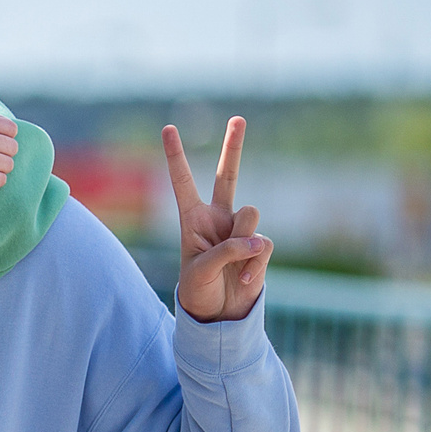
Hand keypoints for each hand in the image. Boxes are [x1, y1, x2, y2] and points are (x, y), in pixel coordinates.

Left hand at [168, 117, 272, 322]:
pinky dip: (253, 265)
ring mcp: (242, 230)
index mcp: (193, 219)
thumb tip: (257, 240)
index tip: (168, 128)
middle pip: (229, 175)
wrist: (220, 314)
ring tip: (231, 264)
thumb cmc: (199, 291)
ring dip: (241, 241)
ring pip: (250, 215)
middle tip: (238, 117)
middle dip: (234, 146)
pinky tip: (242, 279)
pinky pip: (262, 245)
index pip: (183, 182)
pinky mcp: (261, 246)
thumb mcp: (200, 272)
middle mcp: (218, 218)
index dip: (176, 156)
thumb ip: (225, 251)